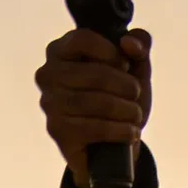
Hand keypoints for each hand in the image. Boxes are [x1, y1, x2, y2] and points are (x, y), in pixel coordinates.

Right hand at [35, 26, 152, 187]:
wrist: (112, 148)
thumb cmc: (119, 99)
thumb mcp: (135, 68)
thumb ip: (140, 44)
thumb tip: (129, 43)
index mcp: (60, 50)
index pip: (83, 39)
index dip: (112, 52)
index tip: (126, 66)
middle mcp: (48, 75)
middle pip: (94, 73)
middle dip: (125, 85)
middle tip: (136, 94)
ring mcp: (49, 103)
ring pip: (95, 102)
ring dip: (125, 109)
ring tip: (136, 115)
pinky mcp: (57, 131)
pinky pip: (93, 127)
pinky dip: (119, 130)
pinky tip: (131, 132)